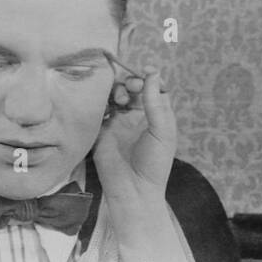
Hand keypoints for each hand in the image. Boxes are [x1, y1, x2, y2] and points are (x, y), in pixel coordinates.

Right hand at [93, 66, 175, 228]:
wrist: (133, 189)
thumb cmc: (154, 163)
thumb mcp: (162, 131)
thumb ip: (156, 102)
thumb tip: (152, 73)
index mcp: (156, 116)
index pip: (152, 88)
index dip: (149, 78)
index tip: (145, 72)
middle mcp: (137, 116)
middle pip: (132, 87)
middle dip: (131, 81)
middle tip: (131, 88)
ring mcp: (118, 122)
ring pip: (115, 95)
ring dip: (117, 90)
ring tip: (121, 99)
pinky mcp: (102, 129)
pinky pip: (99, 108)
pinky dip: (101, 101)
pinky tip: (107, 105)